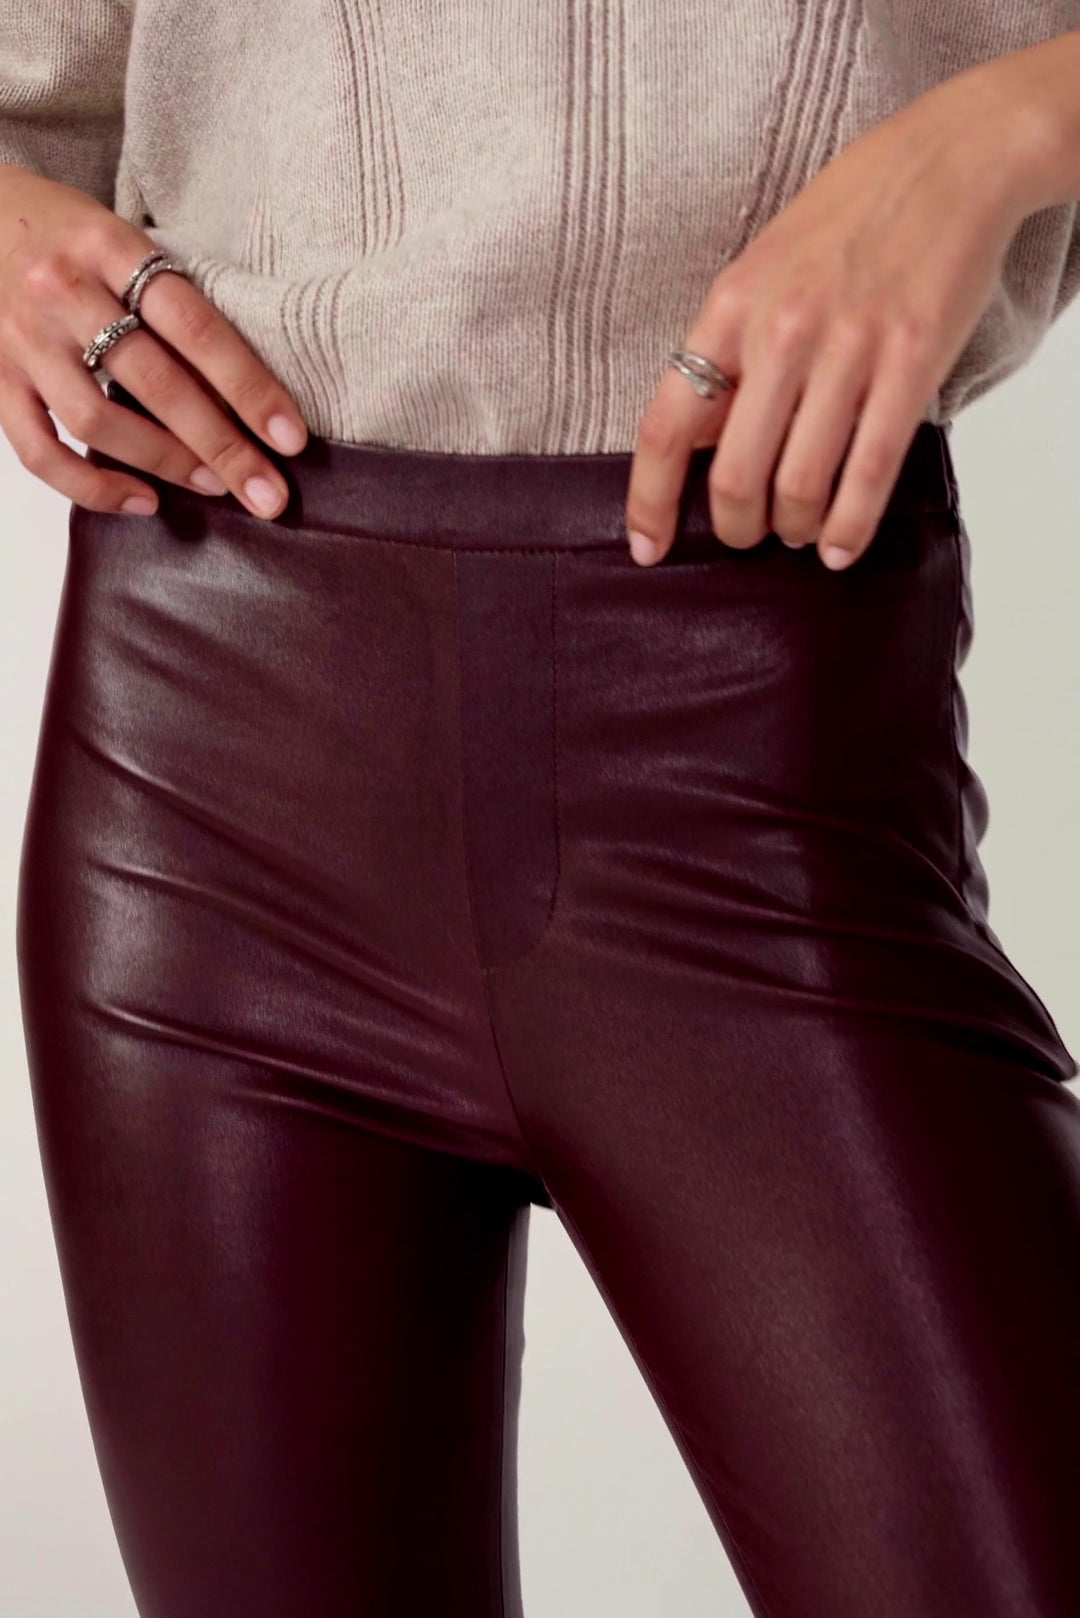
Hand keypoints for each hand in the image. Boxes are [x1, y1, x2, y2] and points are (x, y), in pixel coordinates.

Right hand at [0, 166, 307, 518]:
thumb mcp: (124, 242)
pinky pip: (39, 451)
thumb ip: (172, 302)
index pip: (194, 326)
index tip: (290, 438)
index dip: (248, 387)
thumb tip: (247, 394)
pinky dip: (92, 488)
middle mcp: (62, 290)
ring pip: (98, 422)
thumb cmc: (68, 235)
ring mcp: (23, 338)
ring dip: (166, 463)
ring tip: (214, 486)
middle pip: (155, 383)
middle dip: (222, 446)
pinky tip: (142, 501)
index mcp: (109, 246)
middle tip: (267, 493)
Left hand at [623, 64, 1052, 568]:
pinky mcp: (912, 363)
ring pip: (799, 486)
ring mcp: (848, 348)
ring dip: (795, 530)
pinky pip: (869, 471)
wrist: (949, 160)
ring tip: (800, 532)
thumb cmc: (849, 216)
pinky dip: (850, 527)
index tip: (650, 547)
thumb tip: (696, 440)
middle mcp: (782, 330)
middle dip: (737, 528)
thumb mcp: (761, 268)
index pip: (666, 426)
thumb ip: (729, 350)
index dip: (650, 501)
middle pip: (733, 476)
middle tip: (749, 536)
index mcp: (730, 306)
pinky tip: (840, 548)